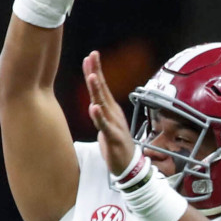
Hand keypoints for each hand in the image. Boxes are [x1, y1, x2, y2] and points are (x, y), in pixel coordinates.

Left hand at [84, 51, 136, 175]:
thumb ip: (100, 111)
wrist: (129, 164)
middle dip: (96, 73)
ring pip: (103, 105)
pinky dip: (99, 117)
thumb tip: (93, 100)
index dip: (96, 71)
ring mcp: (114, 124)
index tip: (91, 55)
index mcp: (110, 109)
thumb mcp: (105, 123)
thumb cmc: (116, 143)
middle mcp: (113, 113)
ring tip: (93, 76)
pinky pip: (105, 126)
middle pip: (102, 90)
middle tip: (92, 56)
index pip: (102, 87)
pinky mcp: (113, 138)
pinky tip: (94, 107)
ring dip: (98, 90)